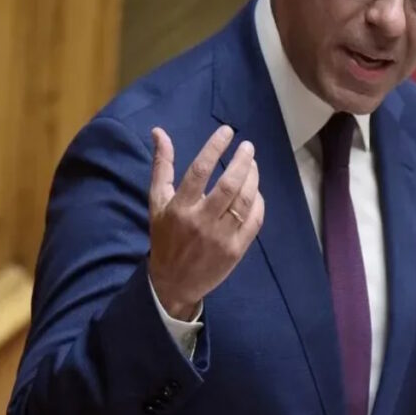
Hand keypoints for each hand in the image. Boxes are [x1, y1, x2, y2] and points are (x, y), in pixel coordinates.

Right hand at [148, 125, 264, 319]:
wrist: (174, 282)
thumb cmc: (164, 237)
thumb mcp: (157, 202)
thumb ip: (162, 166)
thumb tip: (160, 132)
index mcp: (179, 207)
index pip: (200, 171)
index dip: (215, 147)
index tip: (228, 132)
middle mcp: (201, 221)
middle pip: (229, 185)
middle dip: (242, 161)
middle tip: (248, 147)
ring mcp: (221, 237)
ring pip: (245, 201)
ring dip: (253, 178)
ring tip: (252, 164)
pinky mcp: (236, 250)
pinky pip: (254, 220)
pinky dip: (258, 202)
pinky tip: (255, 191)